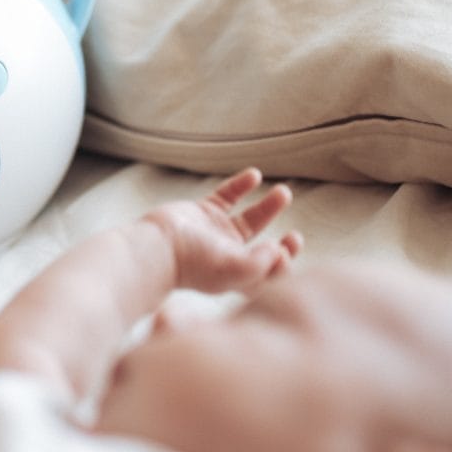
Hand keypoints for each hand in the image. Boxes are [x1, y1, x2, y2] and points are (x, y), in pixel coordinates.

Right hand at [145, 168, 301, 293]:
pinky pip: (228, 196)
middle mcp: (229, 255)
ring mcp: (217, 233)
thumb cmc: (193, 264)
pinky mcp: (204, 212)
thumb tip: (278, 251)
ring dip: (270, 206)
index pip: (269, 275)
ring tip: (284, 193)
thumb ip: (260, 264)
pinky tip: (254, 176)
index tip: (285, 249)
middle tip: (295, 237)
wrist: (156, 247)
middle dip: (283, 246)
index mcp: (237, 275)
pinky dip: (241, 185)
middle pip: (264, 251)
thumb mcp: (232, 270)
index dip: (283, 265)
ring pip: (251, 219)